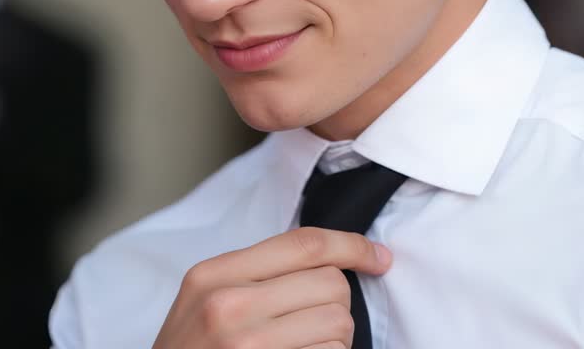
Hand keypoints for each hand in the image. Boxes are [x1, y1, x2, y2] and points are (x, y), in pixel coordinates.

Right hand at [152, 227, 391, 348]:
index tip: (378, 257)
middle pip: (331, 284)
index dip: (353, 246)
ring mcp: (247, 347)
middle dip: (337, 304)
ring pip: (338, 324)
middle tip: (313, 324)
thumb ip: (257, 272)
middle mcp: (227, 307)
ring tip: (302, 348)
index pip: (305, 244)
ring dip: (335, 340)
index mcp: (214, 275)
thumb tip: (336, 257)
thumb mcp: (205, 299)